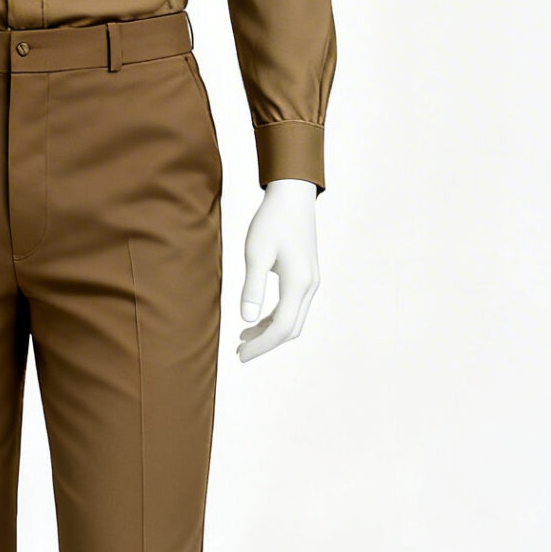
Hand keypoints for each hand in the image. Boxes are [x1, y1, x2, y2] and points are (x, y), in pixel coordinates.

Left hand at [237, 178, 319, 363]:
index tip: (240, 355)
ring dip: (270, 332)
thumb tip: (246, 319)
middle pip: (291, 329)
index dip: (261, 346)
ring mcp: (311, 281)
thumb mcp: (256, 253)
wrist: (292, 196)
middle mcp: (309, 286)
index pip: (281, 328)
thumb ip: (252, 288)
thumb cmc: (272, 221)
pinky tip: (257, 319)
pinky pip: (294, 307)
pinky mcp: (306, 276)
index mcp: (298, 283)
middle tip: (240, 352)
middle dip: (266, 344)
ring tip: (244, 337)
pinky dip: (276, 318)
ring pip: (293, 320)